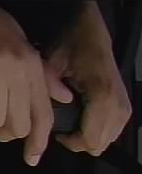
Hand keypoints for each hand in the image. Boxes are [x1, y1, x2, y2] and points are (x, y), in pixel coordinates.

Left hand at [45, 2, 130, 155]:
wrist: (88, 30)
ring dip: (90, 138)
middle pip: (101, 143)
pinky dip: (100, 131)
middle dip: (79, 143)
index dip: (72, 143)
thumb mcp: (51, 63)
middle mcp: (116, 99)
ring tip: (72, 127)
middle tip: (64, 132)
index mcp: (101, 93)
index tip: (58, 135)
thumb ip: (49, 86)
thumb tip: (53, 108)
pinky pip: (116, 128)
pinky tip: (85, 123)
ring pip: (110, 138)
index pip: (92, 138)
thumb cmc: (69, 44)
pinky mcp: (124, 101)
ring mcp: (123, 101)